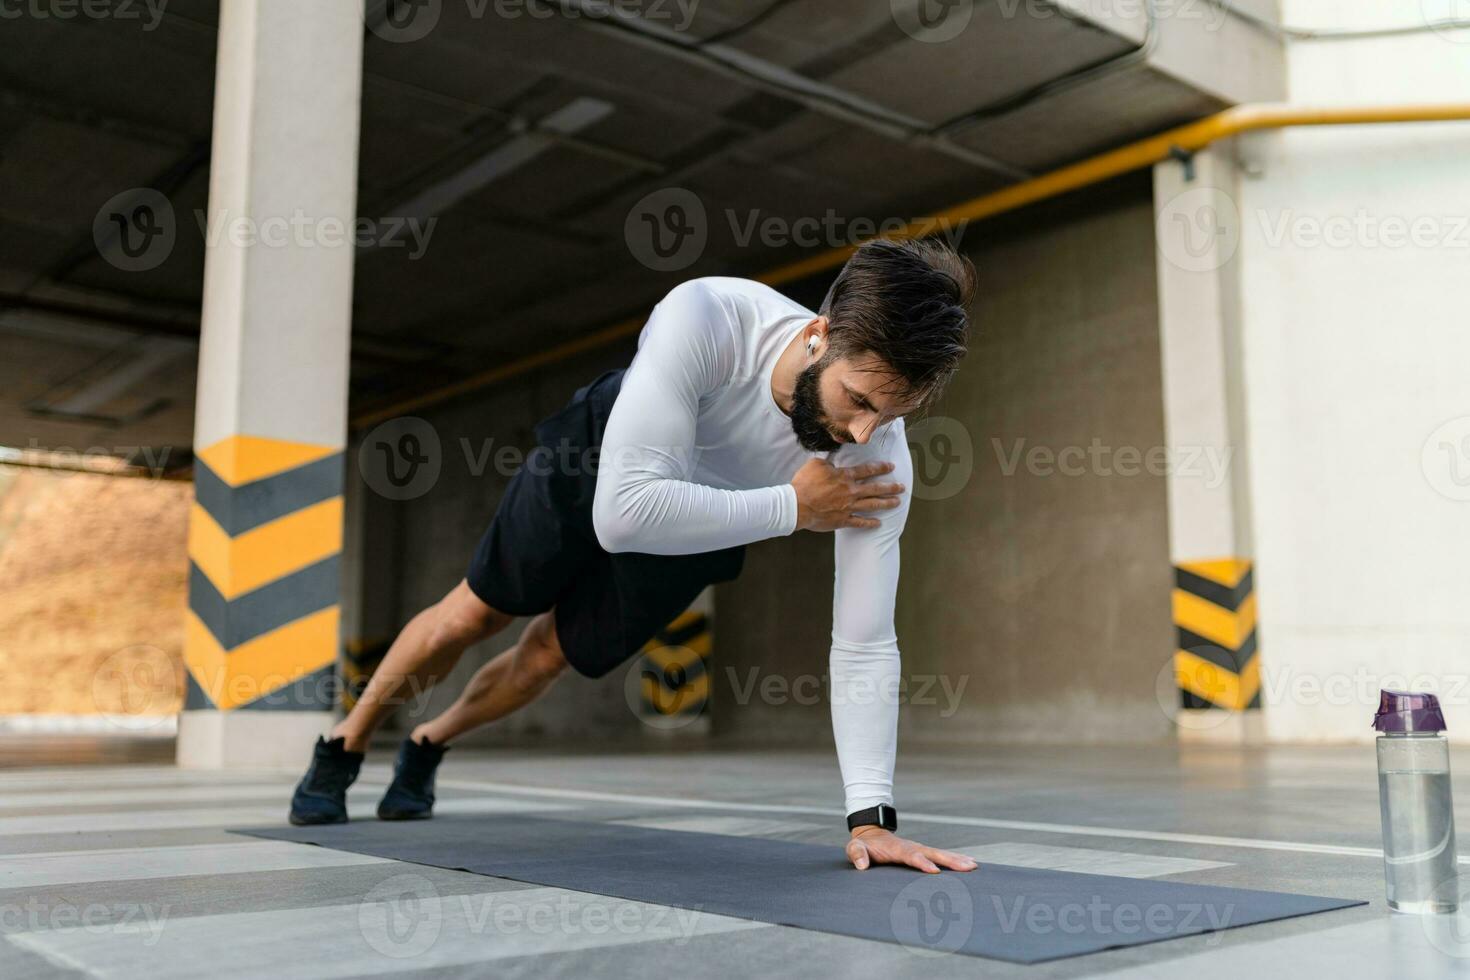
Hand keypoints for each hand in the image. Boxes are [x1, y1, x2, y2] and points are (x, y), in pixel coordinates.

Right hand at [791, 459, 904, 531]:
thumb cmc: (804, 483)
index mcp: (845, 476)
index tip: (891, 467)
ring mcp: (848, 507)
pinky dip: (870, 523)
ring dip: (886, 503)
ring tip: (897, 502)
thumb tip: (834, 457)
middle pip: (875, 488)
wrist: (797, 505)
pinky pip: (860, 522)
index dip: (880, 467)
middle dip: (891, 487)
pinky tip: (879, 523)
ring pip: (872, 504)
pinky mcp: (843, 520)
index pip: (867, 470)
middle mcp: (851, 491)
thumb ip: (828, 460)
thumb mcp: (816, 464)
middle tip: (902, 487)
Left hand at [846, 827, 977, 873]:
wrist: (871, 834)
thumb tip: (863, 865)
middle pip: (933, 853)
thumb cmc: (863, 845)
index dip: (922, 862)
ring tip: (973, 866)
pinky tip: (968, 864)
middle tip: (968, 866)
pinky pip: (940, 856)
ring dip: (956, 860)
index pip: (912, 856)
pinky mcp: (922, 852)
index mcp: (897, 849)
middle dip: (950, 860)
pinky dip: (954, 859)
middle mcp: (912, 847)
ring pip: (940, 854)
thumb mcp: (854, 848)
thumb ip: (857, 854)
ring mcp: (919, 849)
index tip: (935, 871)